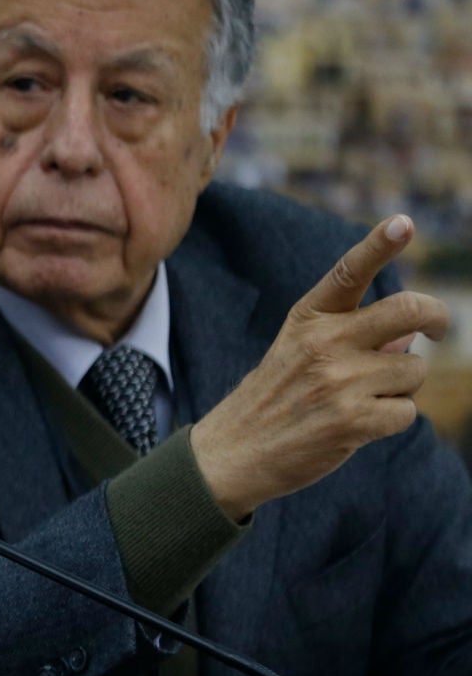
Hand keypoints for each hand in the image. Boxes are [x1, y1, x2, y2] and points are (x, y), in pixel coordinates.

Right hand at [191, 215, 448, 521]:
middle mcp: (324, 342)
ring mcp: (339, 381)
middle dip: (439, 318)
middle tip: (441, 330)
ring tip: (362, 399)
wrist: (233, 452)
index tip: (404, 223)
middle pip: (409, 312)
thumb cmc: (274, 398)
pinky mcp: (353, 420)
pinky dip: (392, 419)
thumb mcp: (298, 352)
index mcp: (307, 318)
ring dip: (401, 386)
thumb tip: (409, 339)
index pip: (349, 272)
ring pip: (414, 369)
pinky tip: (359, 425)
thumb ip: (353, 338)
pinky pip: (407, 411)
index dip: (380, 244)